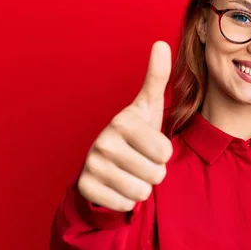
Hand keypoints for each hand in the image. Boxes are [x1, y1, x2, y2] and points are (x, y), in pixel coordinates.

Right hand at [77, 41, 172, 211]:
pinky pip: (124, 205)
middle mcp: (103, 142)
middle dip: (154, 173)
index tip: (150, 146)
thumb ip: (156, 77)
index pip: (164, 152)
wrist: (106, 162)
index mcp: (123, 122)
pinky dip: (126, 201)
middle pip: (156, 175)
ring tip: (130, 173)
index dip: (164, 154)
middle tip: (140, 162)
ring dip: (141, 188)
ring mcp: (92, 166)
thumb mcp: (148, 107)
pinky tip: (117, 186)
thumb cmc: (135, 134)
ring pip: (141, 193)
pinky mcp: (85, 188)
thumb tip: (162, 43)